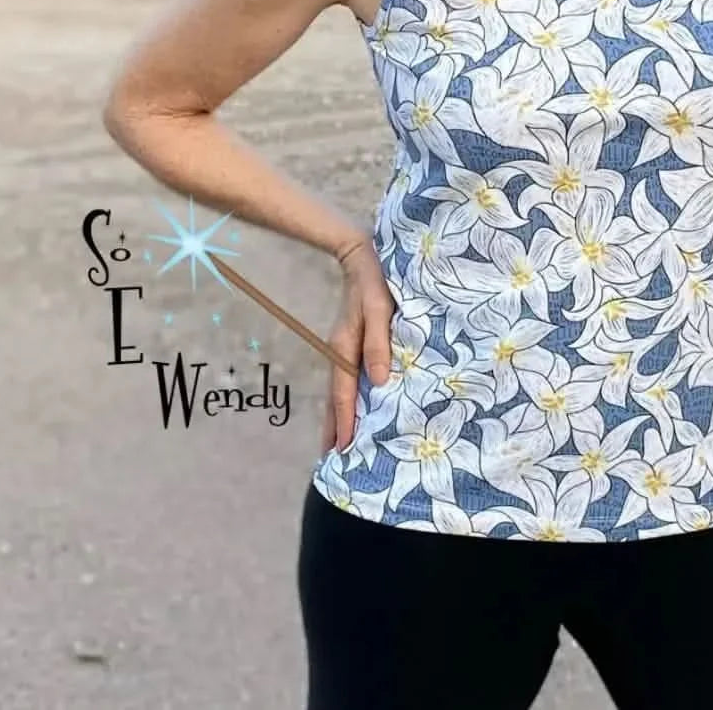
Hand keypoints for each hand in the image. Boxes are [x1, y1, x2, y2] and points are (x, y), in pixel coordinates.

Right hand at [320, 235, 395, 453]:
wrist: (363, 253)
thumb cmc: (376, 280)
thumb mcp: (380, 309)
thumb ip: (379, 343)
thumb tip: (379, 382)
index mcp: (345, 347)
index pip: (344, 393)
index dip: (345, 422)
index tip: (342, 451)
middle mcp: (341, 350)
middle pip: (335, 396)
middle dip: (334, 426)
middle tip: (332, 459)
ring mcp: (344, 346)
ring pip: (339, 388)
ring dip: (338, 414)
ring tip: (338, 441)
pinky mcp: (352, 340)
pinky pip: (347, 376)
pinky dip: (346, 396)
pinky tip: (354, 404)